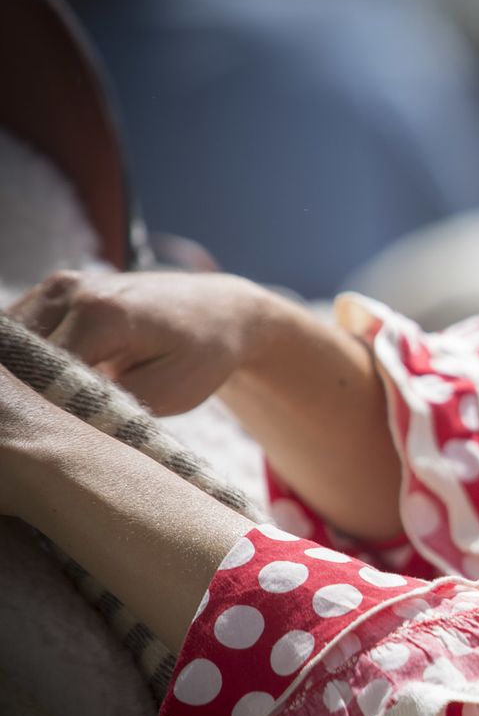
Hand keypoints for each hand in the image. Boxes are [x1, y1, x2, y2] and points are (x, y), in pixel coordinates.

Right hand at [7, 270, 270, 415]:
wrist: (220, 310)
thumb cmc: (203, 355)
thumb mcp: (169, 393)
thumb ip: (109, 405)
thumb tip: (54, 413)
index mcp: (101, 314)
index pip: (41, 373)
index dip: (46, 407)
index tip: (65, 429)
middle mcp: (71, 291)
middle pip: (19, 357)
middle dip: (30, 391)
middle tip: (56, 418)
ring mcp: (59, 286)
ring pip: (11, 344)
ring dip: (26, 374)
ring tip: (57, 399)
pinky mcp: (54, 291)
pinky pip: (20, 332)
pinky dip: (28, 357)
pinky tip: (54, 379)